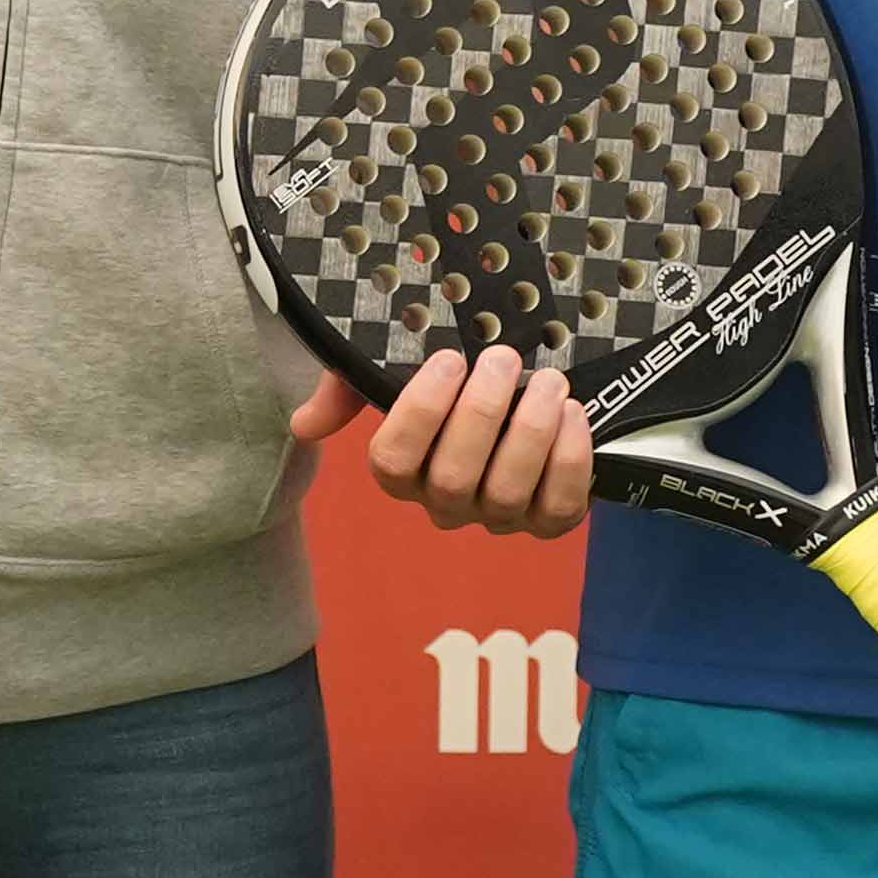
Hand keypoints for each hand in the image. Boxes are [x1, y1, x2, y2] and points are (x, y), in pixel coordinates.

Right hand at [305, 347, 593, 536]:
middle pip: (451, 479)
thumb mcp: (391, 373)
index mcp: (404, 471)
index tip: (449, 359)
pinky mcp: (549, 519)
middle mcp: (447, 503)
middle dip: (480, 415)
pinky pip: (559, 507)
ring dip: (529, 432)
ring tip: (547, 382)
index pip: (393, 463)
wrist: (524, 392)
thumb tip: (305, 425)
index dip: (420, 413)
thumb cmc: (452, 384)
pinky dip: (568, 461)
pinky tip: (572, 414)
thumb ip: (347, 389)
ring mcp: (498, 517)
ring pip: (506, 495)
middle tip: (503, 358)